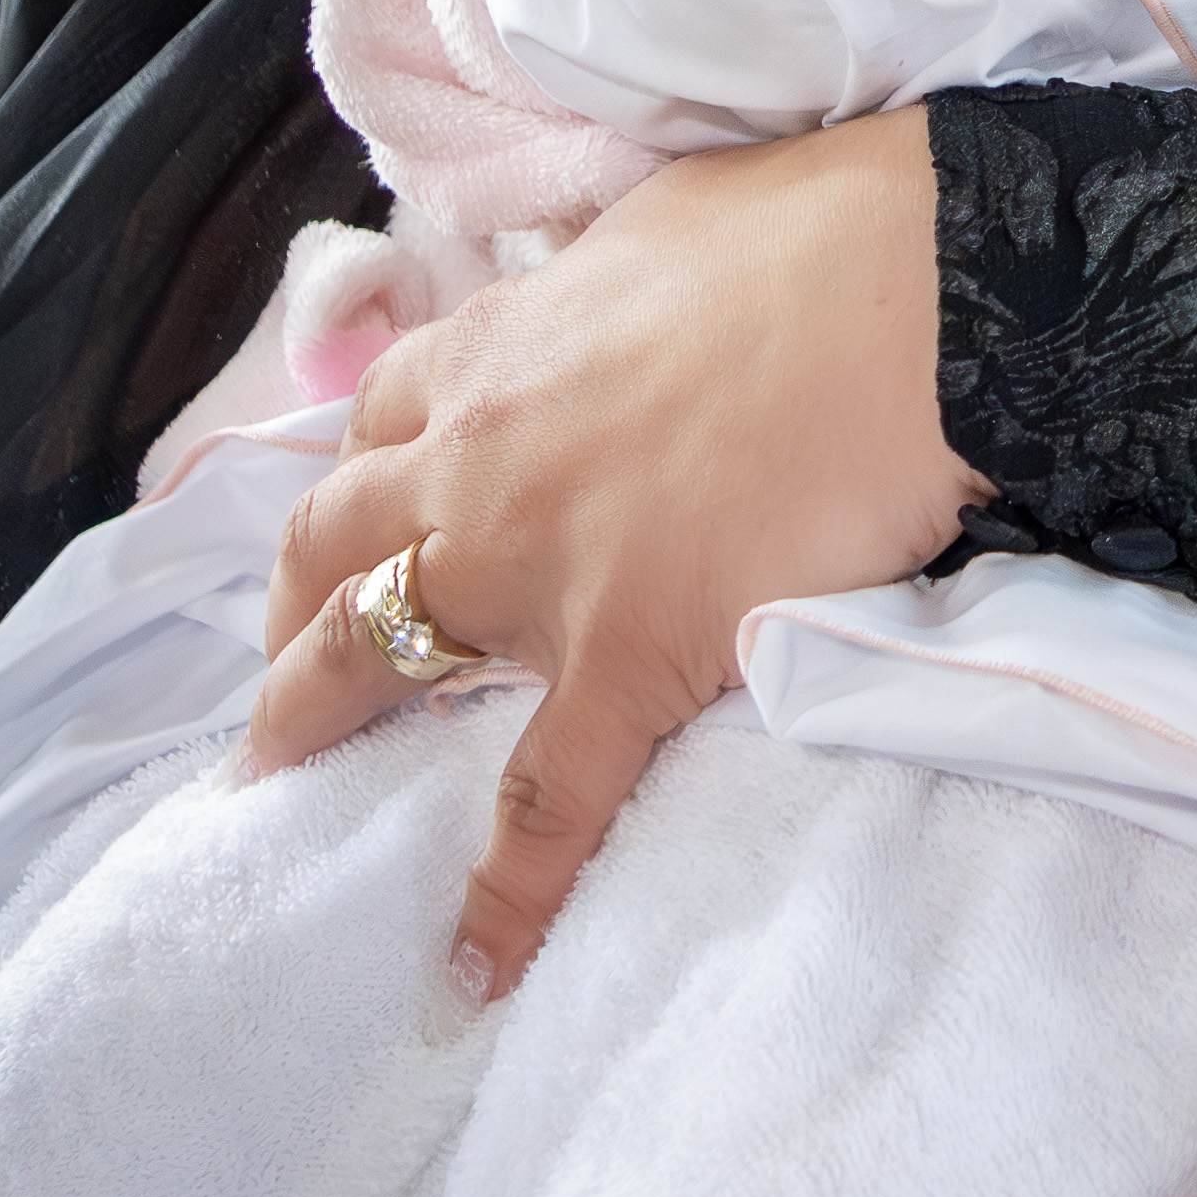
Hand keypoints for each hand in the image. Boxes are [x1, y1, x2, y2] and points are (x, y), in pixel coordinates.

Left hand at [248, 111, 980, 1001]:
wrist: (914, 297)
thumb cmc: (811, 235)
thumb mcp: (664, 228)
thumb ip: (609, 279)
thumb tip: (620, 287)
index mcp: (498, 348)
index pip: (382, 417)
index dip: (356, 476)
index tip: (349, 519)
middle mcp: (479, 454)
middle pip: (332, 538)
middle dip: (291, 606)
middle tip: (282, 665)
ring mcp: (537, 566)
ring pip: (379, 651)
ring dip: (315, 715)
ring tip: (282, 779)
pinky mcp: (623, 659)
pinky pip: (542, 800)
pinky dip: (502, 892)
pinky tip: (470, 967)